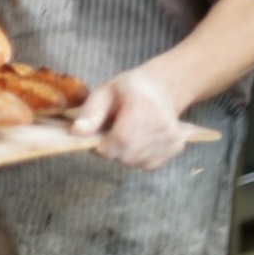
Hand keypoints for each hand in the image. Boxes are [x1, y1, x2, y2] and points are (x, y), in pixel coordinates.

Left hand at [69, 69, 186, 169]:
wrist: (160, 89)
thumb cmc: (127, 90)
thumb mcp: (103, 93)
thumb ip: (90, 113)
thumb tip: (77, 133)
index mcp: (144, 105)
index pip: (122, 140)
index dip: (103, 146)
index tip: (97, 138)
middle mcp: (162, 123)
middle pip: (128, 156)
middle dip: (112, 150)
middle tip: (110, 132)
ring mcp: (172, 137)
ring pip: (136, 163)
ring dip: (124, 154)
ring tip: (125, 133)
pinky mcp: (176, 148)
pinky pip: (147, 165)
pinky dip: (137, 157)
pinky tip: (138, 140)